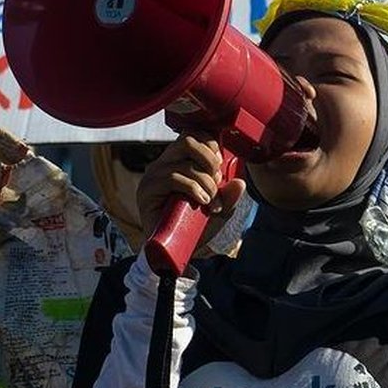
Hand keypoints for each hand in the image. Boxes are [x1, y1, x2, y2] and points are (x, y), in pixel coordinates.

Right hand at [136, 132, 245, 255]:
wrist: (175, 253)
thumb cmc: (194, 228)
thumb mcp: (218, 210)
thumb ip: (229, 196)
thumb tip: (240, 183)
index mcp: (177, 161)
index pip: (192, 135)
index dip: (210, 144)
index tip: (220, 164)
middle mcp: (163, 164)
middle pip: (187, 140)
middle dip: (209, 159)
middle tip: (217, 180)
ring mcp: (153, 176)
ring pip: (183, 162)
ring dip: (204, 180)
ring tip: (210, 199)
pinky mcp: (147, 190)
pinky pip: (172, 178)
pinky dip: (192, 187)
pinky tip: (201, 200)